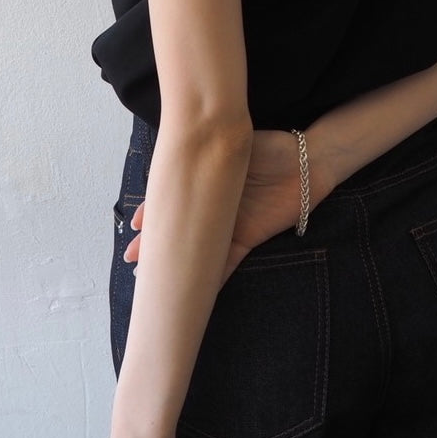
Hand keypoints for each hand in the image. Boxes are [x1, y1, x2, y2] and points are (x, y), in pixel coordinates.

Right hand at [122, 128, 337, 285]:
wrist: (304, 160)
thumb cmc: (267, 147)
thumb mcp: (230, 146)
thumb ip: (205, 154)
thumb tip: (177, 155)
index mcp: (205, 184)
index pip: (172, 200)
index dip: (153, 213)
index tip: (136, 223)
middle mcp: (212, 208)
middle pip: (179, 229)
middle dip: (154, 244)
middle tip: (132, 257)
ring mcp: (228, 226)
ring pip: (196, 250)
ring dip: (176, 265)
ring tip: (150, 279)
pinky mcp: (247, 239)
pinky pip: (226, 263)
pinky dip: (210, 278)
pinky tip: (192, 291)